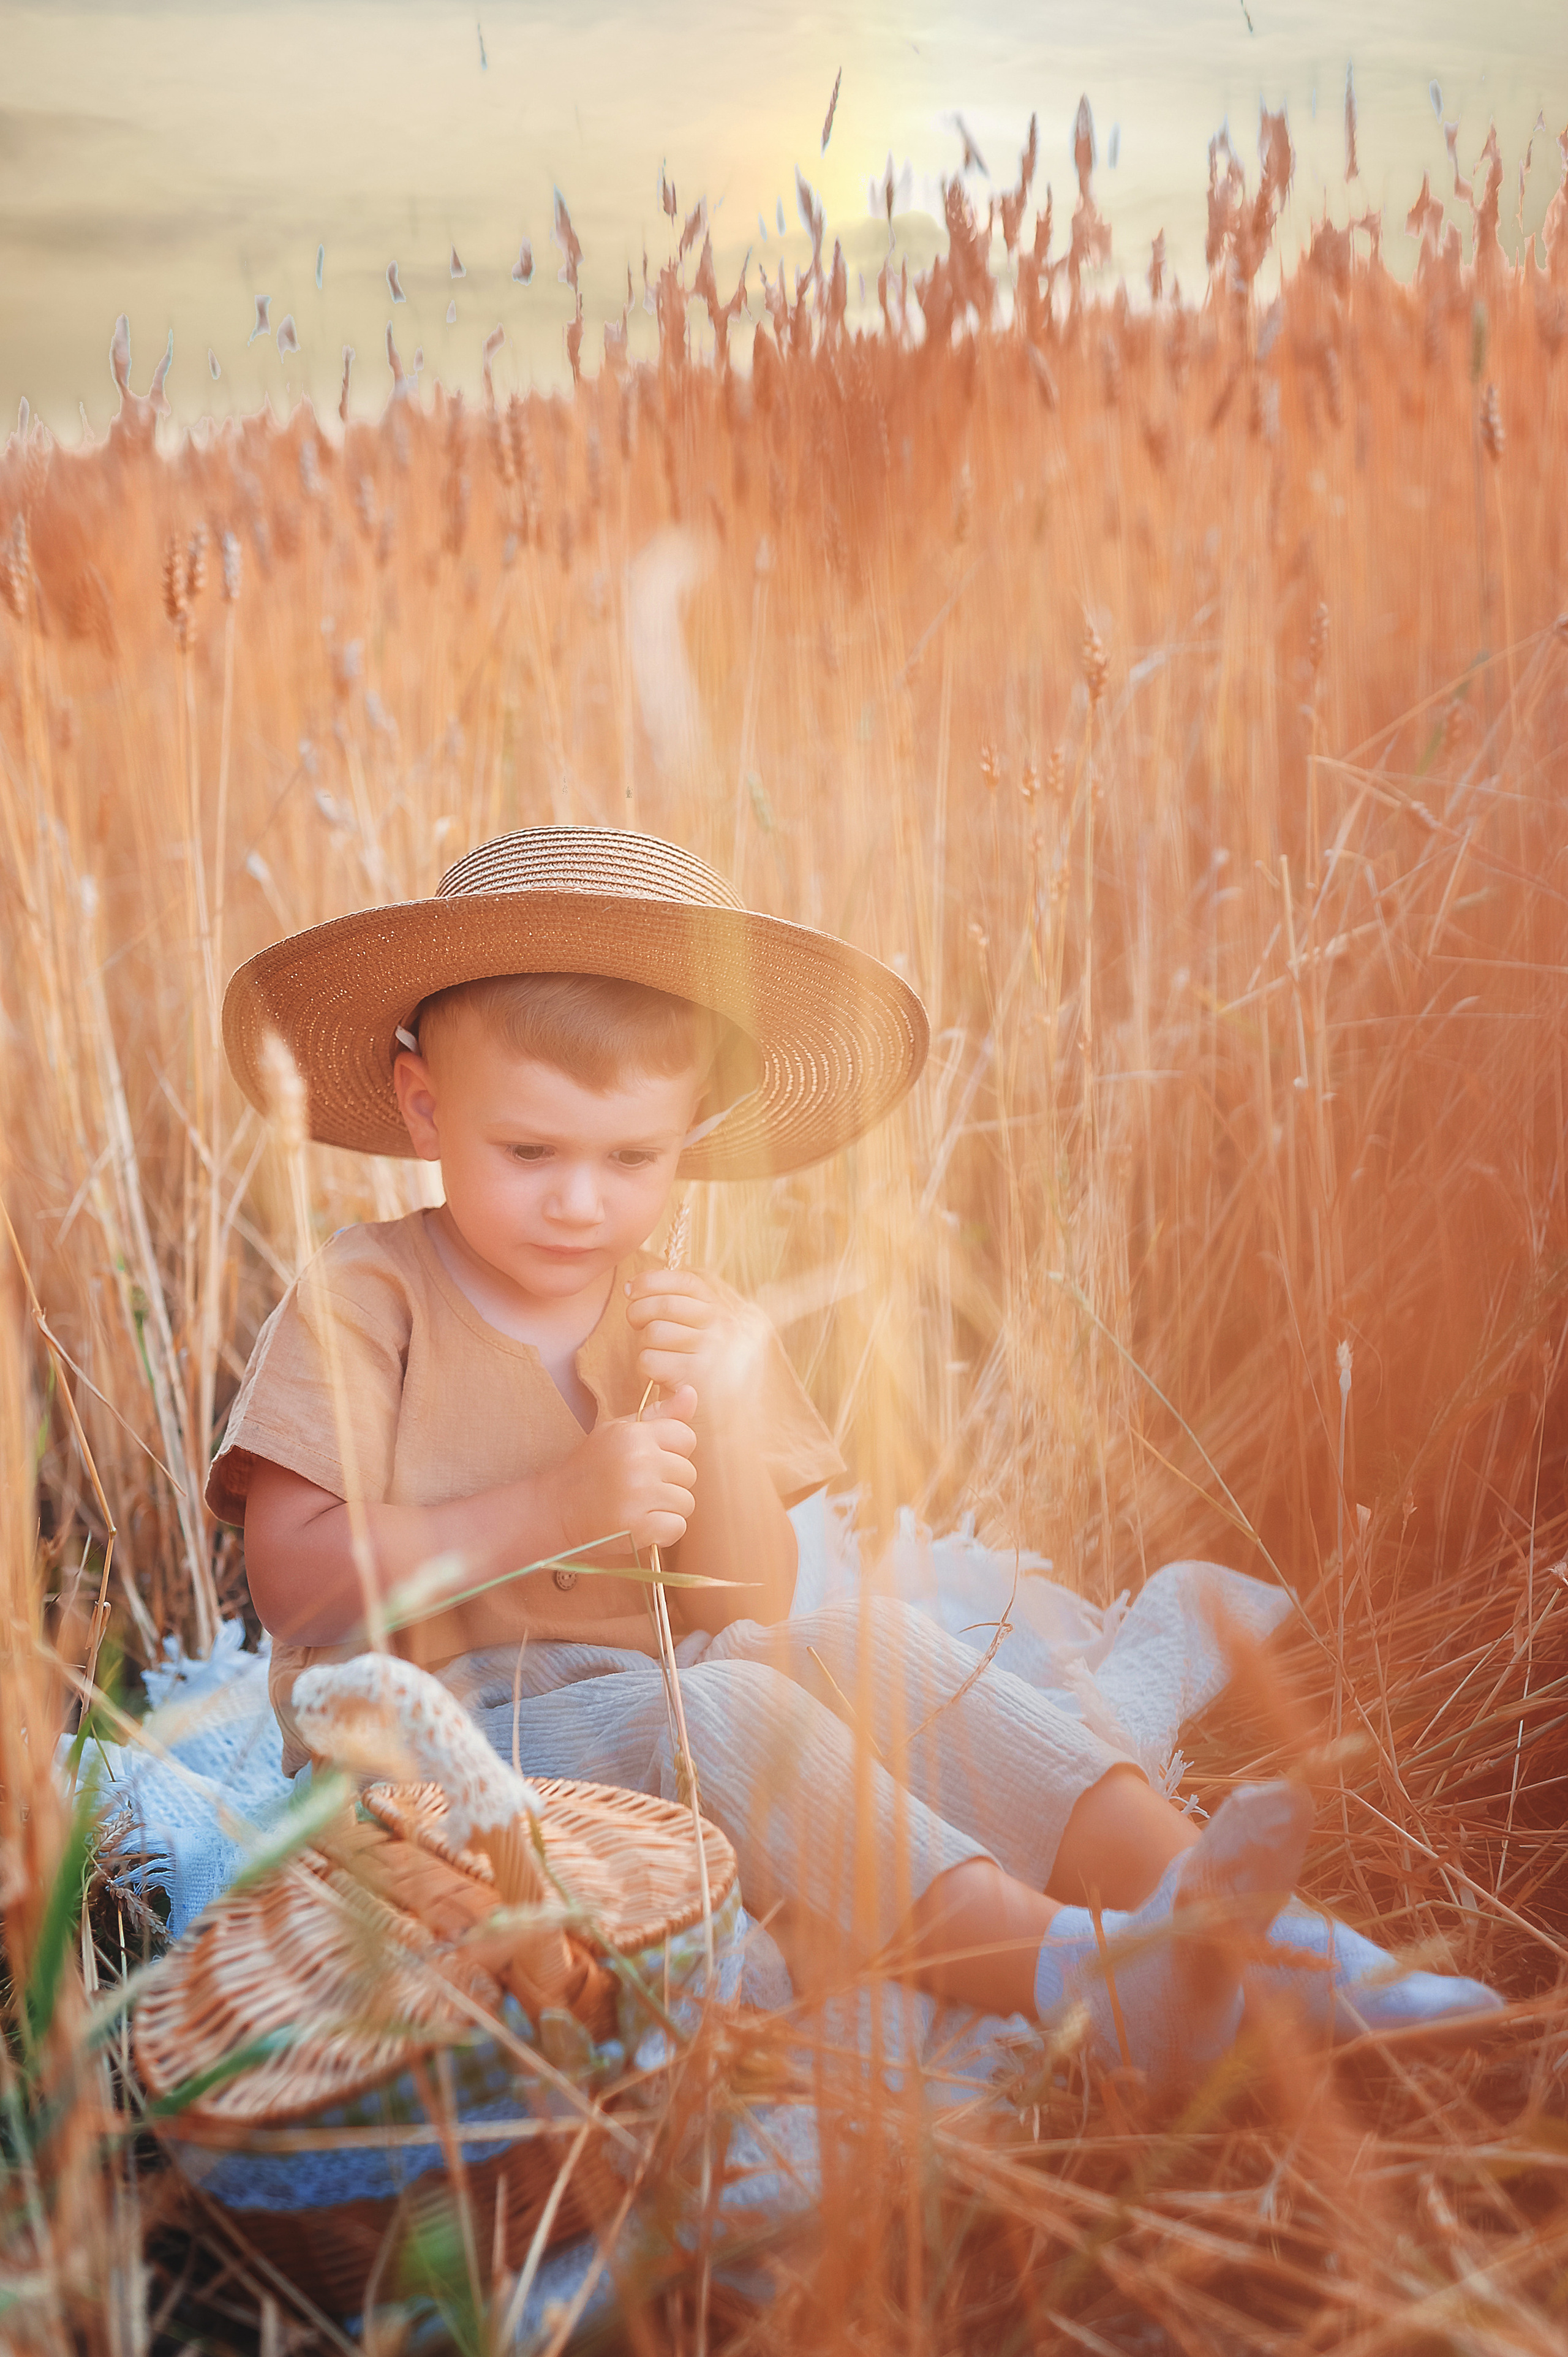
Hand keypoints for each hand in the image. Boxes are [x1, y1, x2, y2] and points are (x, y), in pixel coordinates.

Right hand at [549, 1384, 697, 1554]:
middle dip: (669, 1483)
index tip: (649, 1463)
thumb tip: (691, 1392)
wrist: (556, 1509)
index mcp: (634, 1434)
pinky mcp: (637, 1528)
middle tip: (638, 1488)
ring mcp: (638, 1496)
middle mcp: (639, 1461)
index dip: (672, 1453)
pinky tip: (639, 1525)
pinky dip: (662, 1532)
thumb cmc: (591, 1468)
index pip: (686, 1438)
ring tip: (637, 1507)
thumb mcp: (619, 1432)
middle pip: (689, 1473)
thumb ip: (660, 1414)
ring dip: (666, 1509)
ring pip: (685, 1502)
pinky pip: (677, 1527)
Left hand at [624, 1269, 769, 1399]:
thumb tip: (635, 1287)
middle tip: (637, 1327)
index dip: (653, 1281)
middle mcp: (727, 1324)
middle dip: (638, 1313)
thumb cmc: (717, 1381)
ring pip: (653, 1331)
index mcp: (733, 1310)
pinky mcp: (695, 1374)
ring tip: (658, 1360)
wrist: (735, 1430)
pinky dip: (647, 1371)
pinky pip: (649, 1359)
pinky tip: (662, 1379)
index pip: (687, 1280)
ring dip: (645, 1347)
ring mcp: (713, 1347)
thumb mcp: (717, 1337)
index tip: (631, 1289)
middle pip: (664, 1303)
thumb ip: (691, 1309)